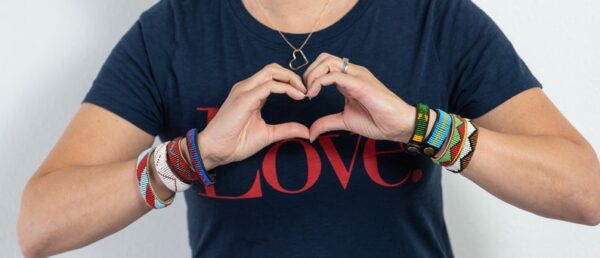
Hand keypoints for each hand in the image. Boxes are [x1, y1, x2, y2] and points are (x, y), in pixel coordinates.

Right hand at [197, 63, 308, 169]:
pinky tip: (297, 96)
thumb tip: (307, 131)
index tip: (305, 94)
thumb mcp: (268, 134)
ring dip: (290, 78)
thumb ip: (286, 129)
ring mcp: (244, 91)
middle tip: (306, 89)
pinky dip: (285, 88)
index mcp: (251, 94)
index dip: (291, 81)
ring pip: (271, 71)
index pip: (273, 77)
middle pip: (273, 68)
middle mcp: (246, 88)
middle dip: (292, 75)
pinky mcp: (244, 98)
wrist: (216, 150)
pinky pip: (269, 85)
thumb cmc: (236, 142)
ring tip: (303, 91)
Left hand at [303, 53, 417, 142]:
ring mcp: (357, 76)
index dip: (311, 77)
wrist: (398, 125)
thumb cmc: (377, 121)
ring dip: (312, 75)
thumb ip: (327, 123)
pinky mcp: (360, 83)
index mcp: (349, 79)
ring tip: (308, 92)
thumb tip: (311, 133)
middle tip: (304, 91)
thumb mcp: (345, 121)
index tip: (305, 95)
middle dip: (309, 72)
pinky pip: (334, 75)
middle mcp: (353, 73)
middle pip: (324, 58)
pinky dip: (319, 82)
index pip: (325, 66)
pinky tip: (313, 94)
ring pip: (327, 61)